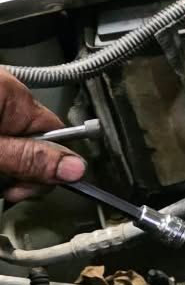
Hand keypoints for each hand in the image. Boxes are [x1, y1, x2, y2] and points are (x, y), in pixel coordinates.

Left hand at [0, 71, 84, 203]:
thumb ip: (28, 159)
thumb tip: (76, 168)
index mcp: (12, 94)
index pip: (56, 135)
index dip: (46, 168)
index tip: (23, 190)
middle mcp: (3, 94)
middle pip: (34, 142)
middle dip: (21, 171)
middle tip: (2, 186)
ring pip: (12, 145)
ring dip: (4, 168)